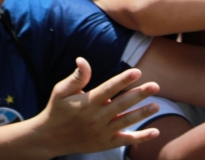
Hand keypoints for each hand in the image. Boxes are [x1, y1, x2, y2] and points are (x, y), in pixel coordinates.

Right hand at [31, 59, 160, 155]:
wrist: (48, 139)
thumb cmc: (57, 109)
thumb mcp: (61, 91)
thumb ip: (77, 77)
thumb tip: (82, 59)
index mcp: (87, 102)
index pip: (108, 89)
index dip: (122, 80)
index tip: (137, 71)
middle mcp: (96, 118)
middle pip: (121, 105)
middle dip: (139, 95)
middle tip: (156, 85)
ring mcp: (101, 132)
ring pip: (125, 122)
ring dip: (142, 114)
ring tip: (156, 106)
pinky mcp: (105, 143)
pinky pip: (125, 141)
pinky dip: (141, 138)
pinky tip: (155, 132)